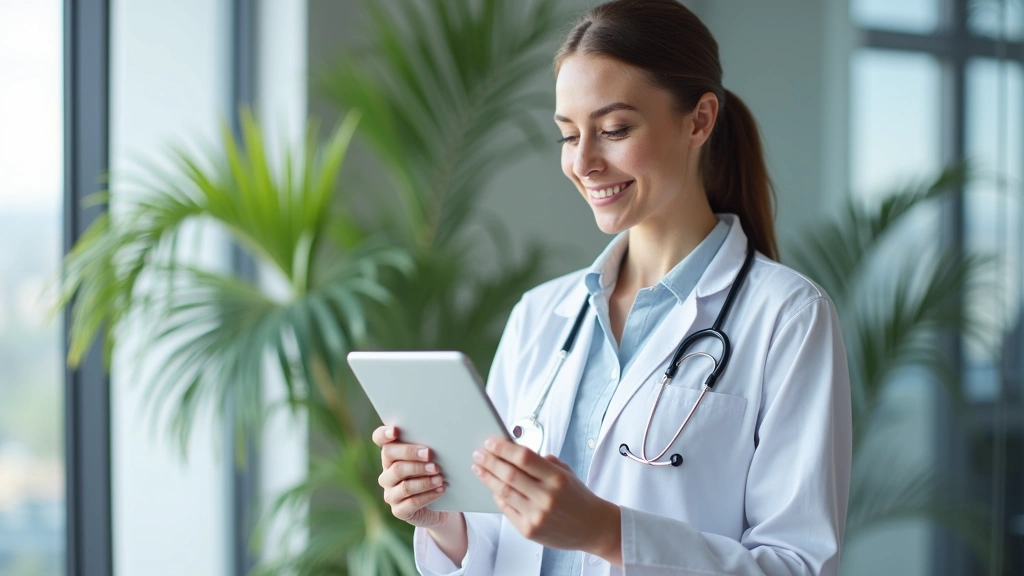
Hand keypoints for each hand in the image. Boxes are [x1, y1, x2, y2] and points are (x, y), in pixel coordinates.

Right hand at [372, 425, 447, 527]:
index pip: (379, 439)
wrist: (440, 505)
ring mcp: (390, 493)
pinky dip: (428, 495)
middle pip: (393, 460)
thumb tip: (440, 437)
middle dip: (412, 456)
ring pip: (404, 484)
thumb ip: (429, 447)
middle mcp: (387, 473)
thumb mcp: (432, 458)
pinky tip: (440, 490)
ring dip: (424, 480)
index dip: (384, 434)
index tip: (395, 431)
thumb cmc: (435, 473)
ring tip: (440, 477)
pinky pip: (412, 502)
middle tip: (430, 455)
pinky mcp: (399, 510)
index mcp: (391, 455)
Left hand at [471, 438, 622, 564]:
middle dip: (490, 462)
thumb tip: (514, 451)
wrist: (594, 528)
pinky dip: (498, 497)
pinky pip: (507, 510)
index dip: (503, 448)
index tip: (490, 442)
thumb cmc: (579, 498)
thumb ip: (542, 463)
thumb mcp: (566, 473)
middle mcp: (546, 497)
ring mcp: (537, 515)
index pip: (524, 457)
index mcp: (557, 478)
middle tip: (478, 454)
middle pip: (509, 475)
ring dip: (488, 478)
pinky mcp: (530, 530)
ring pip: (504, 492)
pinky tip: (492, 488)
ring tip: (479, 469)